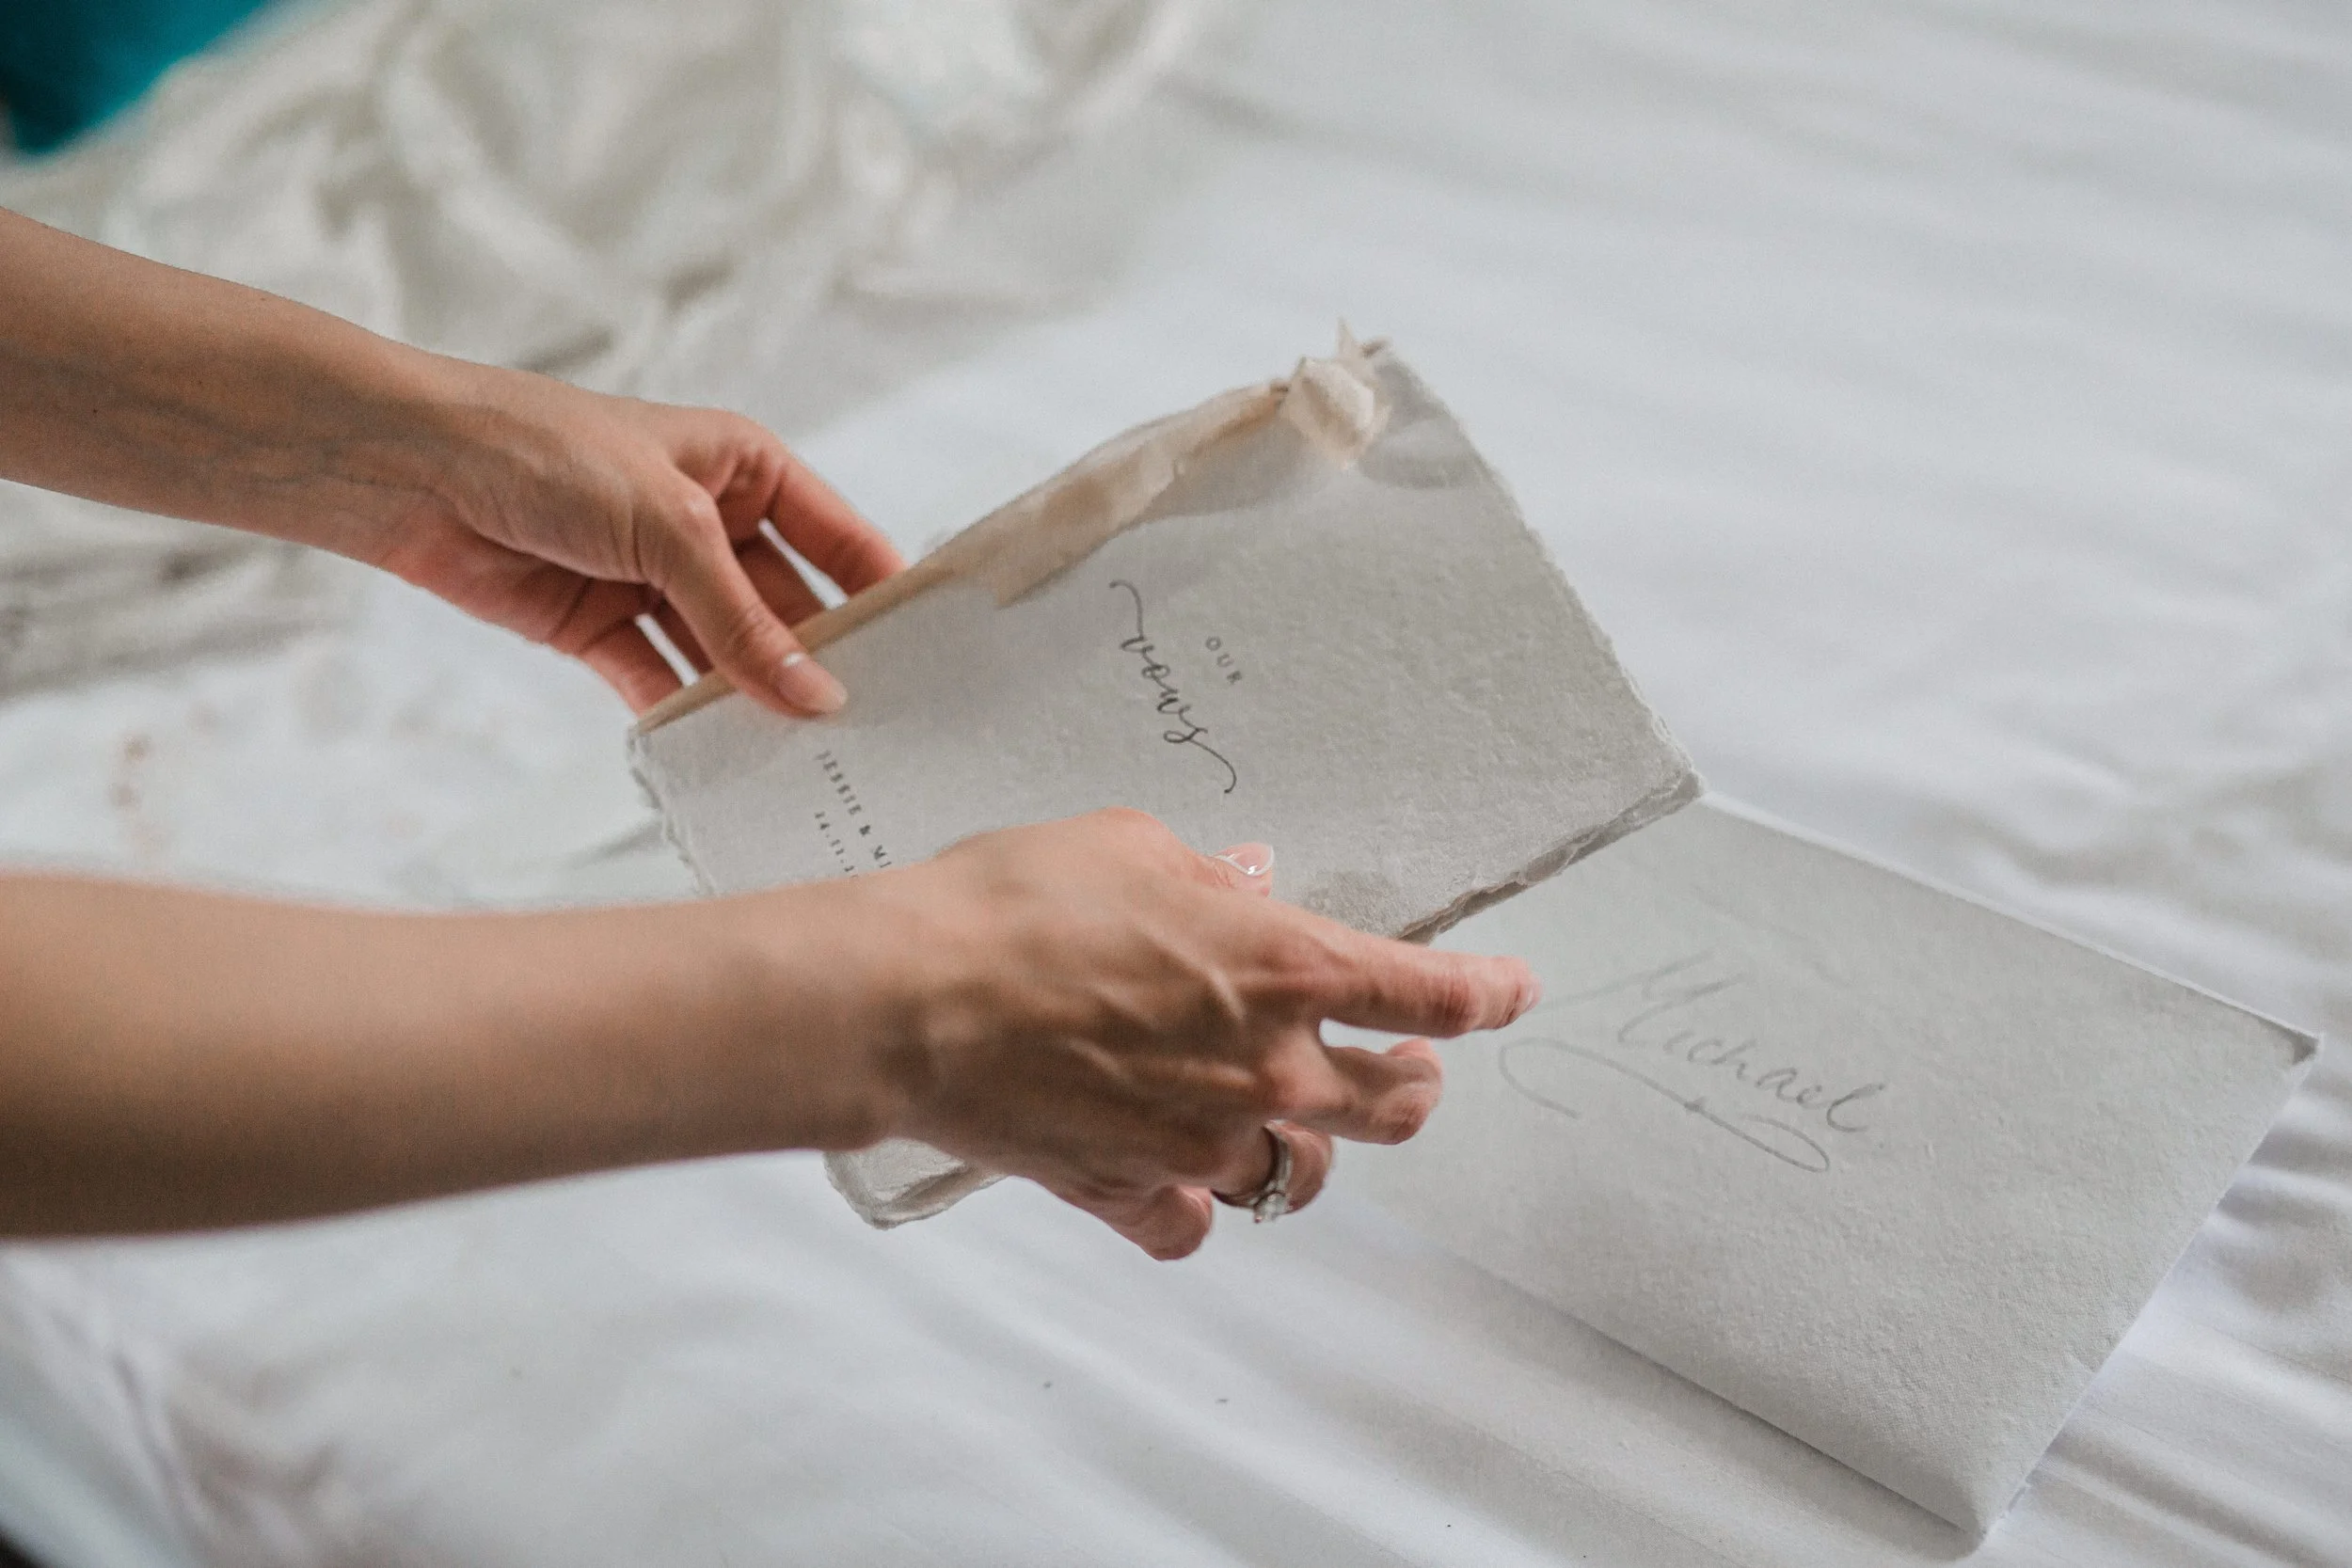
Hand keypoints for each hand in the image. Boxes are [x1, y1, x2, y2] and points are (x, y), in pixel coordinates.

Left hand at [374, 363, 902, 715]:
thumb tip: (817, 697)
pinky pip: (659, 681)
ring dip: (752, 702)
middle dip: (819, 667)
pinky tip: (716, 759)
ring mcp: (656, 579)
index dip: (884, 595)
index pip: (840, 540)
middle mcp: (710, 524)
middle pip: (787, 609)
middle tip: (870, 734)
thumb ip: (744, 619)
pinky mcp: (600, 625)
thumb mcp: (670, 526)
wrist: (409, 469)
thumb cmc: (546, 452)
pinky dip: (681, 718)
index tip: (930, 661)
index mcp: (746, 469)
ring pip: (725, 654)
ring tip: (802, 762)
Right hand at [848, 810, 1539, 1257]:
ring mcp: (1201, 1140)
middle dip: (1415, 1086)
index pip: (1429, 995)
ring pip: (1298, 1174)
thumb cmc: (1012, 904)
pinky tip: (1182, 1178)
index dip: (1487, 995)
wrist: (909, 1002)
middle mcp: (1265, 1067)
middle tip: (1407, 1069)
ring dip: (1303, 1146)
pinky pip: (1193, 1224)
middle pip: (1395, 1108)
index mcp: (1283, 966)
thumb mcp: (1124, 846)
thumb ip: (1203, 877)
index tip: (1512, 991)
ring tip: (1283, 1120)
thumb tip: (1242, 885)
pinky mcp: (1130, 1191)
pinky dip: (1196, 1205)